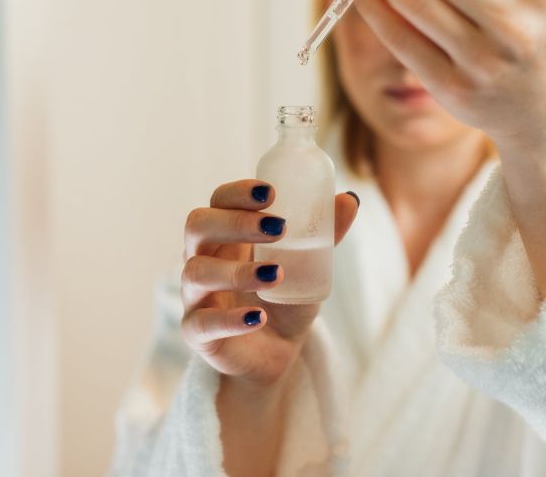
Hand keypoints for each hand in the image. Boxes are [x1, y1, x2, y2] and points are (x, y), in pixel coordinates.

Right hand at [181, 180, 358, 386]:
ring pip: (195, 272)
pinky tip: (258, 317)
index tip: (271, 192)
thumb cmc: (285, 298)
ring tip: (275, 274)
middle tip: (278, 227)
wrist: (276, 353)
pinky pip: (201, 323)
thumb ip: (325, 234)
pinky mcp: (197, 332)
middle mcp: (203, 257)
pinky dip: (230, 320)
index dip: (238, 192)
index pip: (219, 200)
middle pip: (198, 226)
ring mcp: (195, 295)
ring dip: (236, 270)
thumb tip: (350, 199)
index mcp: (226, 234)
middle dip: (235, 222)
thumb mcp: (309, 266)